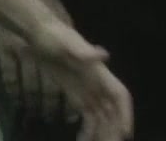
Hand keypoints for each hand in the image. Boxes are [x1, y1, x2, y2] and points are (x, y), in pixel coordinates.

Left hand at [13, 17, 132, 140]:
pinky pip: (87, 118)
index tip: (125, 133)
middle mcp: (98, 84)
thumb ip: (84, 52)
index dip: (126, 114)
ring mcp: (88, 91)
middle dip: (113, 131)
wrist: (39, 34)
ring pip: (101, 118)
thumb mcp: (67, 43)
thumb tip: (104, 55)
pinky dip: (87, 132)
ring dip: (102, 134)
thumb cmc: (55, 36)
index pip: (120, 96)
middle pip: (112, 112)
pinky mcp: (77, 96)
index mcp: (100, 73)